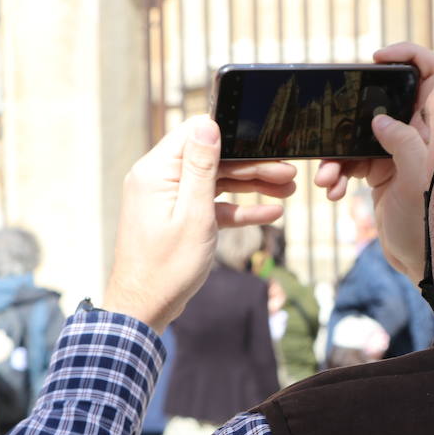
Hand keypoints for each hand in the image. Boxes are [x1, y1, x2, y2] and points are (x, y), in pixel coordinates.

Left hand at [105, 116, 295, 331]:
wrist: (144, 309)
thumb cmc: (165, 268)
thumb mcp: (193, 215)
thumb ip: (202, 169)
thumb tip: (208, 125)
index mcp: (156, 172)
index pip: (194, 133)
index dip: (231, 133)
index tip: (265, 139)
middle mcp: (159, 179)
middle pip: (212, 158)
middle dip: (251, 165)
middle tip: (288, 172)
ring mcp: (168, 199)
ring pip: (215, 181)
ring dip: (250, 185)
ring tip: (288, 189)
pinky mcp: (177, 217)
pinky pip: (210, 204)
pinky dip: (237, 208)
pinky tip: (270, 212)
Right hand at [314, 42, 433, 280]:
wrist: (427, 266)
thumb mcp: (419, 177)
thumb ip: (401, 141)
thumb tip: (377, 120)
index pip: (432, 73)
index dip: (408, 56)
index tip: (378, 58)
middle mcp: (420, 133)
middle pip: (386, 99)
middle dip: (354, 109)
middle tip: (333, 116)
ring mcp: (399, 152)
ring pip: (360, 134)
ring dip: (337, 154)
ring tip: (326, 177)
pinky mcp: (381, 172)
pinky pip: (352, 161)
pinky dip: (338, 174)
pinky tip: (333, 192)